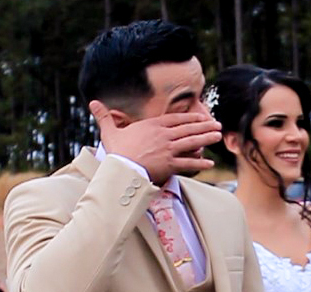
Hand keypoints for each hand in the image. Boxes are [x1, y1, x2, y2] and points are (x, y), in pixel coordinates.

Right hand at [93, 108, 221, 181]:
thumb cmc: (115, 152)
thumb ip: (105, 116)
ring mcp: (168, 150)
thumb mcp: (110, 132)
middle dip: (204, 126)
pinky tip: (210, 163)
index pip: (176, 119)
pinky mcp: (170, 164)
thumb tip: (93, 102)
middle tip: (217, 125)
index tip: (201, 117)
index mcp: (153, 125)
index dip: (190, 118)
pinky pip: (188, 163)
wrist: (121, 169)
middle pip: (188, 129)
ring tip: (218, 136)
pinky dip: (200, 163)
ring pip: (192, 142)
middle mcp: (164, 135)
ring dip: (206, 139)